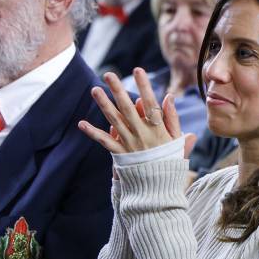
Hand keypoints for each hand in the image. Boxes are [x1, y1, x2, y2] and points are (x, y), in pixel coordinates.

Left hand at [78, 69, 195, 156]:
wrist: (160, 188)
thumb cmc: (171, 162)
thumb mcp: (178, 140)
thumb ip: (173, 118)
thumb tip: (169, 96)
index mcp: (158, 130)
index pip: (151, 103)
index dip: (145, 86)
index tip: (138, 69)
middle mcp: (142, 134)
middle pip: (128, 108)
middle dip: (118, 90)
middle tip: (108, 74)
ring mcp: (129, 144)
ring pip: (115, 121)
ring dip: (104, 105)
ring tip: (95, 90)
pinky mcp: (120, 154)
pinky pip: (105, 142)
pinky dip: (93, 133)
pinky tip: (81, 123)